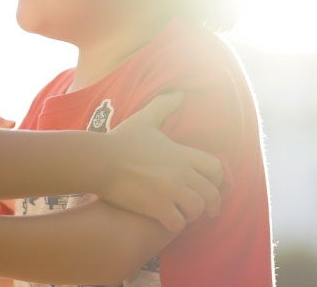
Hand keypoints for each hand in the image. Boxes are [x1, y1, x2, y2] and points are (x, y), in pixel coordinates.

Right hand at [98, 91, 223, 232]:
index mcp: (182, 153)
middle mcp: (182, 173)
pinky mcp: (157, 207)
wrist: (99, 161)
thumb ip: (163, 105)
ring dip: (192, 214)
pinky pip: (178, 223)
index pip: (215, 167)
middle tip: (208, 211)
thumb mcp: (145, 119)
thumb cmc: (120, 141)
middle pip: (211, 193)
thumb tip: (179, 93)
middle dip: (211, 203)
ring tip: (184, 214)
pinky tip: (168, 221)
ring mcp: (171, 191)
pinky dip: (175, 224)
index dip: (217, 178)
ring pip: (197, 209)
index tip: (212, 184)